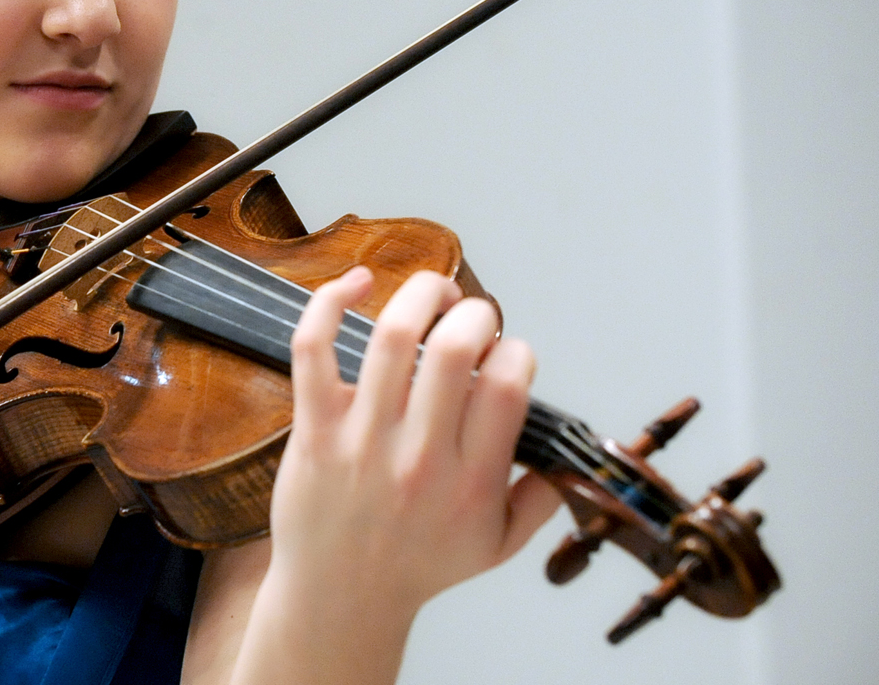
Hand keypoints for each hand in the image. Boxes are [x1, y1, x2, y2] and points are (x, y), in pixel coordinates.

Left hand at [266, 268, 561, 634]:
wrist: (339, 596)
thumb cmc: (417, 564)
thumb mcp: (498, 546)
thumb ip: (540, 499)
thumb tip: (565, 453)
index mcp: (472, 481)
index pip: (508, 385)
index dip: (516, 350)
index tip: (506, 353)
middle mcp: (419, 456)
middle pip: (457, 349)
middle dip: (475, 311)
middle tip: (472, 315)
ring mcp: (362, 439)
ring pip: (393, 338)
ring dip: (419, 295)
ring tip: (433, 294)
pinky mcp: (313, 428)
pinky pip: (314, 349)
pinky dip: (331, 302)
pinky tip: (357, 283)